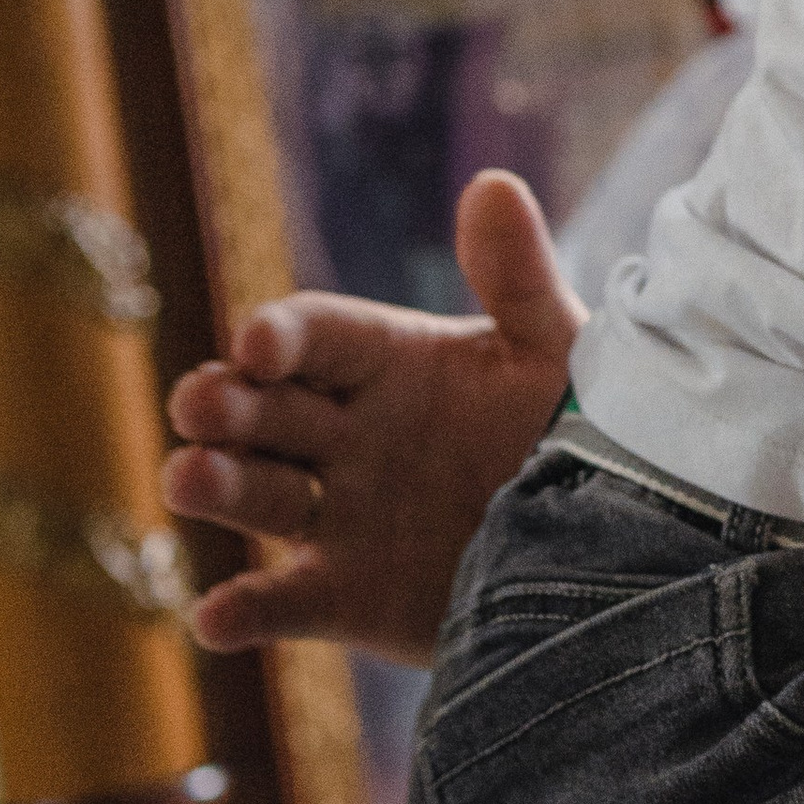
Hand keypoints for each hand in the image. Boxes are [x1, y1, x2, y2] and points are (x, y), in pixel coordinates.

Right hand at [162, 172, 584, 659]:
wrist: (617, 538)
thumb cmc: (580, 426)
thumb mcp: (556, 350)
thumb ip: (518, 277)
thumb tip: (494, 185)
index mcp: (390, 363)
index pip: (317, 336)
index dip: (282, 336)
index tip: (259, 342)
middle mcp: (348, 434)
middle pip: (266, 411)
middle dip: (225, 405)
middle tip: (199, 405)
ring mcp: (342, 515)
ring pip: (259, 495)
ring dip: (216, 485)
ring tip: (186, 478)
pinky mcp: (346, 596)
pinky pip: (283, 604)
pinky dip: (244, 613)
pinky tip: (215, 619)